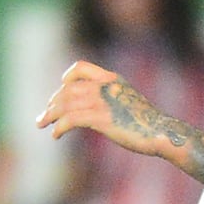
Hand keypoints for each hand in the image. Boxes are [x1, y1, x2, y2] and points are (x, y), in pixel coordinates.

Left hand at [37, 60, 176, 159]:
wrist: (161, 132)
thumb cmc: (148, 123)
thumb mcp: (129, 102)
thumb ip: (112, 99)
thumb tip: (98, 112)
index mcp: (111, 79)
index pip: (80, 68)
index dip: (67, 78)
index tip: (60, 89)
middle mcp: (103, 86)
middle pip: (67, 90)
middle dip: (53, 103)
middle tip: (44, 116)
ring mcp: (101, 101)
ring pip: (65, 104)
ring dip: (50, 115)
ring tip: (43, 125)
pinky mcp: (99, 118)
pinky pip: (71, 120)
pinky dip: (60, 127)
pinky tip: (56, 135)